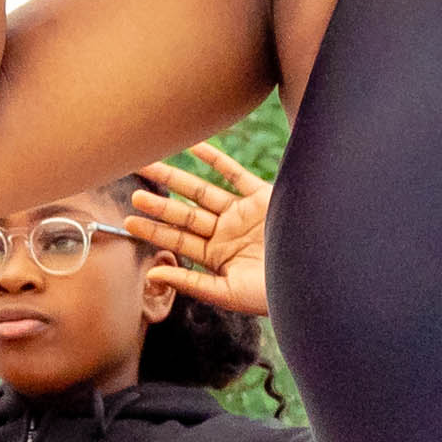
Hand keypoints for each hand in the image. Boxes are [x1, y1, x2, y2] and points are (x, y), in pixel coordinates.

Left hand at [126, 142, 270, 316]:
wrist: (314, 278)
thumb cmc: (274, 294)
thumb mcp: (228, 294)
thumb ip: (191, 283)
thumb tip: (152, 274)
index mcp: (218, 256)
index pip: (178, 240)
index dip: (153, 230)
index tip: (127, 221)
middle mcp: (227, 233)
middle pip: (185, 214)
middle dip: (160, 204)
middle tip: (134, 192)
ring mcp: (243, 213)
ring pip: (202, 192)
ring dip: (176, 179)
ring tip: (148, 165)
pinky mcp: (262, 197)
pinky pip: (234, 173)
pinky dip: (215, 158)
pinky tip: (192, 146)